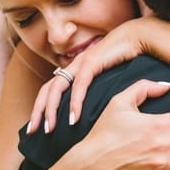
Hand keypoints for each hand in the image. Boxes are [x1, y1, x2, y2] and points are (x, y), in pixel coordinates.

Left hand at [28, 18, 152, 132]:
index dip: (40, 107)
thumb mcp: (107, 79)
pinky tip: (73, 118)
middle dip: (38, 111)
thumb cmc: (126, 59)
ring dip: (51, 109)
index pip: (50, 90)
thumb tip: (92, 111)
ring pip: (56, 88)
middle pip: (47, 89)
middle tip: (32, 131)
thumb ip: (97, 91)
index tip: (36, 126)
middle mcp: (73, 66)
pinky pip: (79, 85)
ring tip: (49, 128)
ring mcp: (80, 63)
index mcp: (74, 70)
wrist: (138, 38)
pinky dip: (75, 103)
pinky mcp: (91, 62)